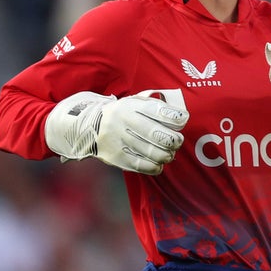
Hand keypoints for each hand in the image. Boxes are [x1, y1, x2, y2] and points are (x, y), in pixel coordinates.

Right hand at [45, 91, 187, 174]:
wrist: (87, 124)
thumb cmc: (123, 114)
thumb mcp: (136, 103)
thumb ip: (157, 108)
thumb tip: (183, 120)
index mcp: (132, 106)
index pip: (158, 111)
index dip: (175, 118)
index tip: (183, 120)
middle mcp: (124, 121)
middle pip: (157, 134)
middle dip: (173, 140)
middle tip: (177, 142)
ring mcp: (118, 139)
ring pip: (152, 152)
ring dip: (166, 155)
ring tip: (168, 154)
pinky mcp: (115, 156)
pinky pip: (141, 166)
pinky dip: (155, 167)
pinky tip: (158, 164)